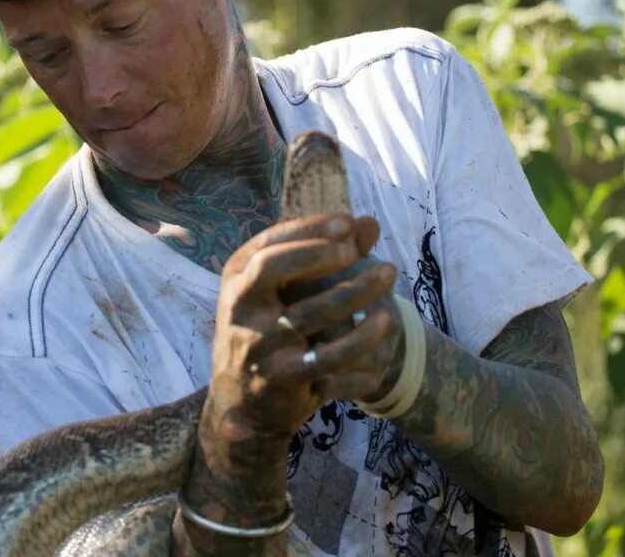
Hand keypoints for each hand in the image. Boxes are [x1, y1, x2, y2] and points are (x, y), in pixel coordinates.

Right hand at [207, 212, 397, 443]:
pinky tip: (385, 328)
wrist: (240, 403)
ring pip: (313, 313)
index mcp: (236, 280)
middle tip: (357, 249)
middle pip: (275, 269)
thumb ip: (323, 255)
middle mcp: (240, 310)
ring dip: (356, 292)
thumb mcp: (278, 293)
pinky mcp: (284, 379)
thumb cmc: (266, 331)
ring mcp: (260, 346)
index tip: (347, 222)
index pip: (268, 244)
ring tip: (388, 276)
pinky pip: (331, 360)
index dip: (309, 229)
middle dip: (318, 253)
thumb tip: (368, 223)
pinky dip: (362, 344)